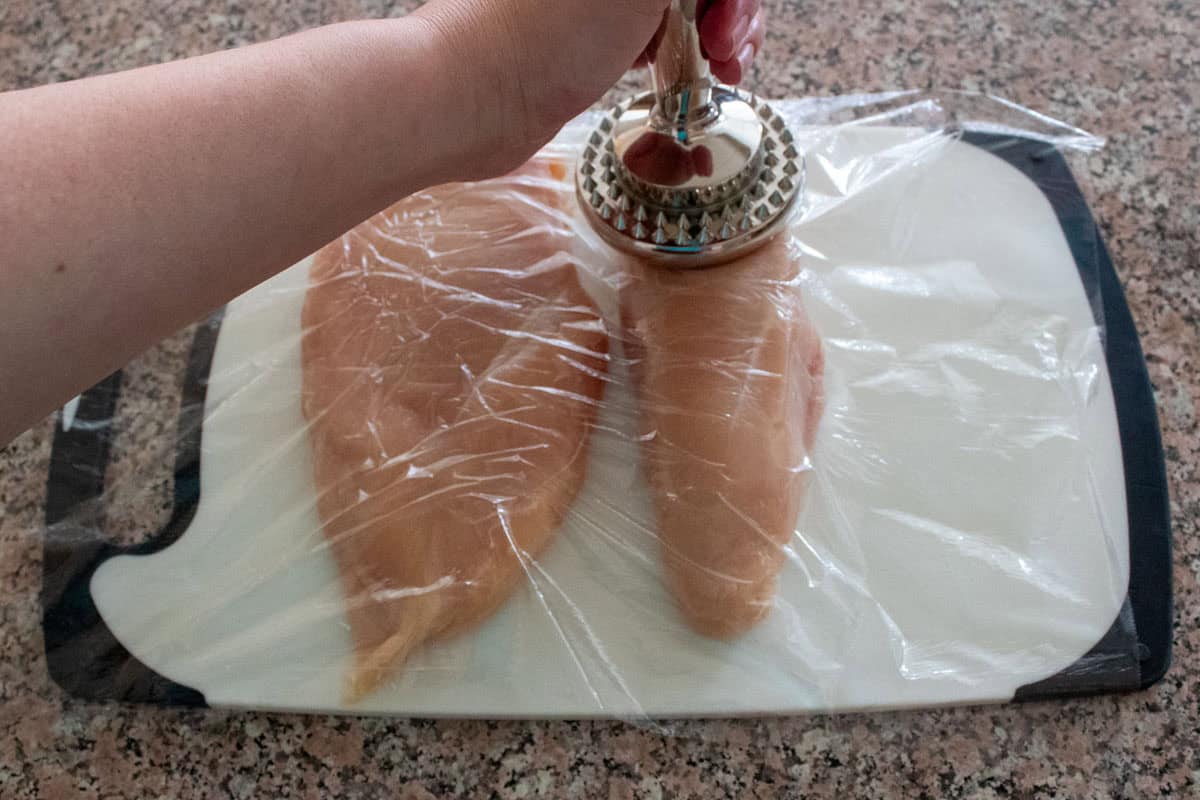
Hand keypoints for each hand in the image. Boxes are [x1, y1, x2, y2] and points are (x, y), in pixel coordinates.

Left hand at [412, 0, 763, 183]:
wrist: (475, 95)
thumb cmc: (544, 28)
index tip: (725, 15)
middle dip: (730, 7)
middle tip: (724, 45)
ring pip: (685, 2)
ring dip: (717, 33)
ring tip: (721, 69)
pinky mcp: (594, 32)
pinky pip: (660, 31)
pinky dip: (684, 52)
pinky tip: (687, 75)